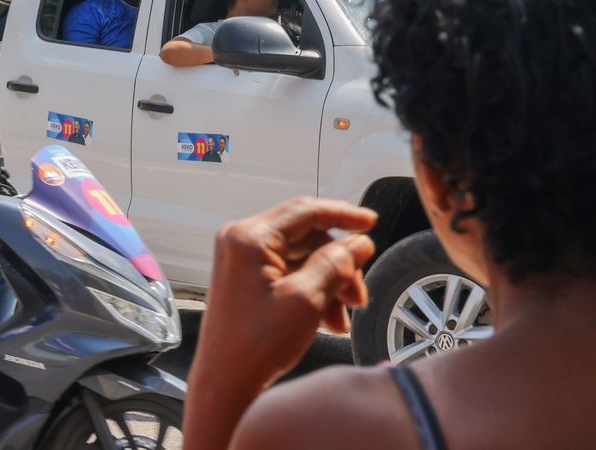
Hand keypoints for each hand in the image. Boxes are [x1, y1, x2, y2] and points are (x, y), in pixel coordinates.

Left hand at [196, 199, 376, 392]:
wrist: (225, 385)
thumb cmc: (256, 345)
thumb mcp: (306, 300)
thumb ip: (336, 264)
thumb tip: (360, 243)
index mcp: (249, 237)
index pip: (306, 211)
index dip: (344, 215)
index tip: (371, 222)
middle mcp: (241, 241)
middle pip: (306, 238)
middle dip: (338, 266)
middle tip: (359, 296)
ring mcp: (241, 261)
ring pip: (301, 259)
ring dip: (328, 284)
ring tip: (343, 320)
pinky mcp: (245, 281)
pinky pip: (288, 275)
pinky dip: (312, 293)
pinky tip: (329, 322)